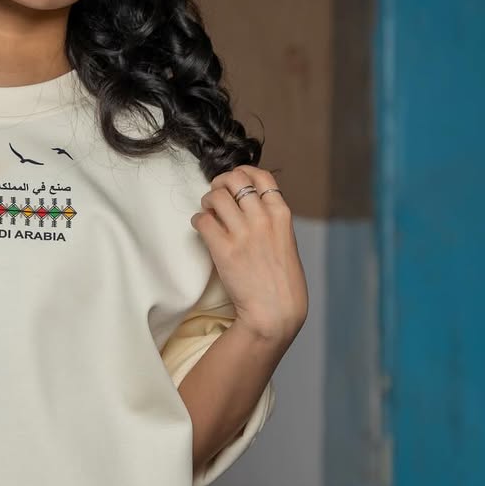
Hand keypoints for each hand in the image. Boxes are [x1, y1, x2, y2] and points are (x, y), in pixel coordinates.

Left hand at [191, 165, 307, 345]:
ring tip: (208, 212)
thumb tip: (250, 204)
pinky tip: (202, 229)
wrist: (275, 313)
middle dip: (220, 183)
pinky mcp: (224, 250)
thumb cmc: (283, 282)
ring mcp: (243, 234)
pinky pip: (202, 221)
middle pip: (235, 179)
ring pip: (216, 196)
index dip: (242, 172)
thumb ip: (271, 221)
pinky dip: (198, 221)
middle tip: (216, 195)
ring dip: (207, 201)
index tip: (233, 180)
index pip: (261, 175)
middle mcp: (263, 219)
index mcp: (281, 215)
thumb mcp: (286, 242)